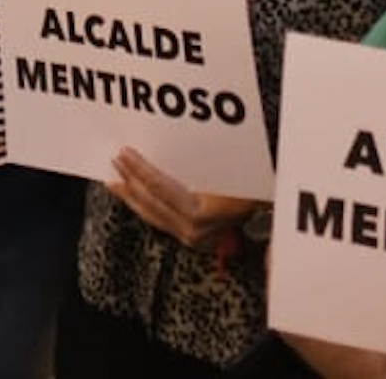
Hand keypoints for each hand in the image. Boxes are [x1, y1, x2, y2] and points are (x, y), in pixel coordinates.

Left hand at [107, 148, 262, 251]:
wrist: (274, 213)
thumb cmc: (253, 186)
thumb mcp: (225, 170)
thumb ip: (194, 165)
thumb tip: (162, 146)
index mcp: (200, 212)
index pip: (159, 187)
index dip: (139, 169)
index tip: (123, 153)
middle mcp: (193, 230)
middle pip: (149, 204)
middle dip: (128, 181)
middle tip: (112, 161)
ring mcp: (191, 238)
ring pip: (151, 215)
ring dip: (131, 196)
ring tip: (115, 179)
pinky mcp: (191, 239)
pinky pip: (159, 221)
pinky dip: (144, 205)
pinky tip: (135, 195)